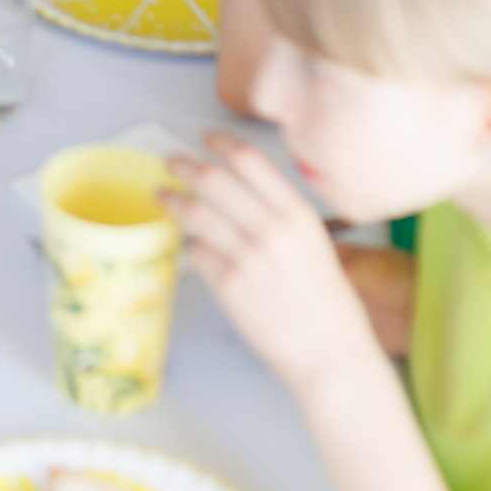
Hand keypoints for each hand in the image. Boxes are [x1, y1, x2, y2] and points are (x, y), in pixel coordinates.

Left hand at [164, 131, 379, 393]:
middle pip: (214, 180)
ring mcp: (247, 258)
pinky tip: (191, 244)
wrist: (330, 353)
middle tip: (170, 161)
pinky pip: (197, 252)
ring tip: (161, 194)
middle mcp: (271, 229)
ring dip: (173, 199)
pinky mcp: (228, 286)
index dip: (220, 142)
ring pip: (196, 213)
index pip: (249, 160)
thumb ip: (280, 213)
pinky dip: (191, 244)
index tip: (204, 138)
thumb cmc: (326, 301)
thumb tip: (238, 187)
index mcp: (297, 213)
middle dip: (184, 165)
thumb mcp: (314, 242)